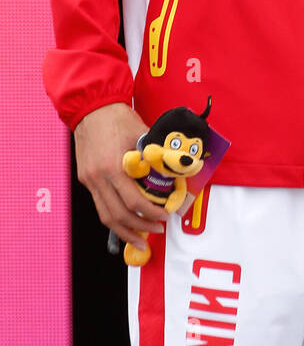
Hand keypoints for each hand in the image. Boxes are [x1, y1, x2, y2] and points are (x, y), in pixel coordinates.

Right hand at [73, 102, 172, 248]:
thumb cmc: (118, 118)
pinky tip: (125, 222)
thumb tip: (176, 172)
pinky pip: (99, 205)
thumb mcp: (143, 135)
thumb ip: (157, 156)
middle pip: (117, 215)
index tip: (165, 216)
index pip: (134, 201)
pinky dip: (113, 217)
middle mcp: (98, 177)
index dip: (151, 213)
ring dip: (124, 230)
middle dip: (139, 228)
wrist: (92, 106)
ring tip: (140, 238)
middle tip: (157, 231)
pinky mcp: (85, 179)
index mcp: (113, 167)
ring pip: (105, 216)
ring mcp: (89, 180)